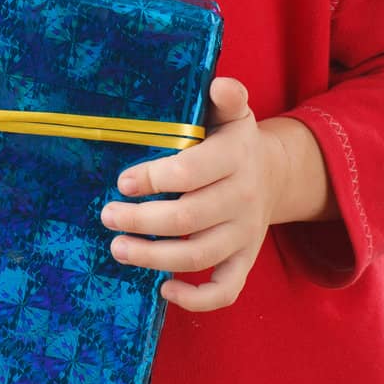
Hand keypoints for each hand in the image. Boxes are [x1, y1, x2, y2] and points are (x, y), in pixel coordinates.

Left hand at [100, 76, 283, 312]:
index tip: (122, 182)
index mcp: (235, 158)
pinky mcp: (245, 259)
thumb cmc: (234, 140)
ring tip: (118, 248)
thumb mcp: (234, 112)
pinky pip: (226, 290)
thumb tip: (219, 83)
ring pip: (199, 255)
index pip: (191, 172)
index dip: (154, 179)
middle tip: (107, 215)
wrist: (275, 174)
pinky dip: (197, 299)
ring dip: (154, 257)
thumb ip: (227, 97)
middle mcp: (242, 199)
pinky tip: (164, 289)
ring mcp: (245, 234)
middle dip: (142, 220)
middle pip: (188, 218)